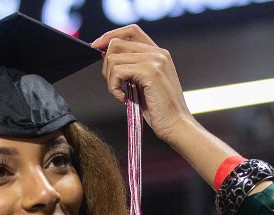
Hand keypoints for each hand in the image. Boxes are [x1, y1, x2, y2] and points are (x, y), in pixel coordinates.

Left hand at [92, 25, 195, 143]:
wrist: (176, 125)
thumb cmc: (160, 110)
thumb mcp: (144, 84)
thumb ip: (132, 67)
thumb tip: (106, 56)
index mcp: (159, 53)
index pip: (131, 31)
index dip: (110, 36)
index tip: (96, 47)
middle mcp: (158, 53)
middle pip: (117, 43)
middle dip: (107, 66)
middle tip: (114, 86)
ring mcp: (155, 60)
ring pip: (113, 58)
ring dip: (110, 81)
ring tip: (121, 95)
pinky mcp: (150, 72)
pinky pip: (117, 72)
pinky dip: (114, 88)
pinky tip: (123, 99)